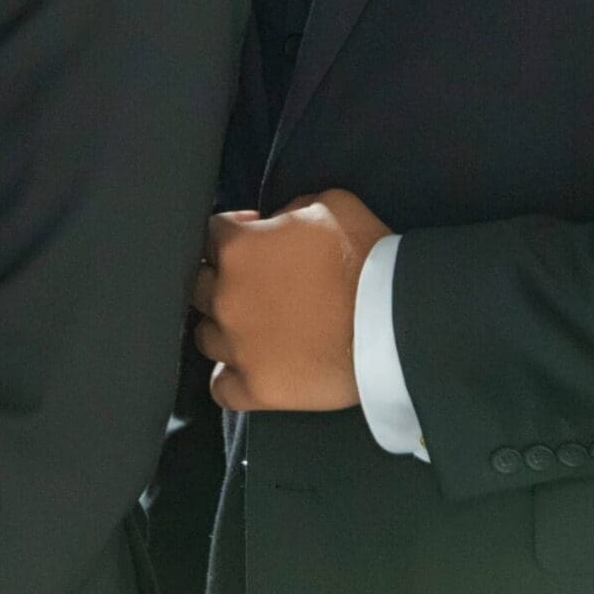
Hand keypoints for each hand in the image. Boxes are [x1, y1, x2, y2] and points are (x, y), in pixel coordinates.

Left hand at [193, 189, 391, 413]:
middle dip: (221, 281)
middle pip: (198, 286)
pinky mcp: (256, 388)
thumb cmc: (366, 258)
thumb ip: (290, 207)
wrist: (395, 321)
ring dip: (224, 329)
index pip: (210, 234)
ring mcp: (238, 347)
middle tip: (255, 286)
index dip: (232, 233)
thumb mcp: (330, 205)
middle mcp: (227, 297)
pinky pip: (221, 388)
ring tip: (253, 329)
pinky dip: (229, 379)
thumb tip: (275, 222)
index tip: (254, 239)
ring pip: (205, 337)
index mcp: (238, 248)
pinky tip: (246, 370)